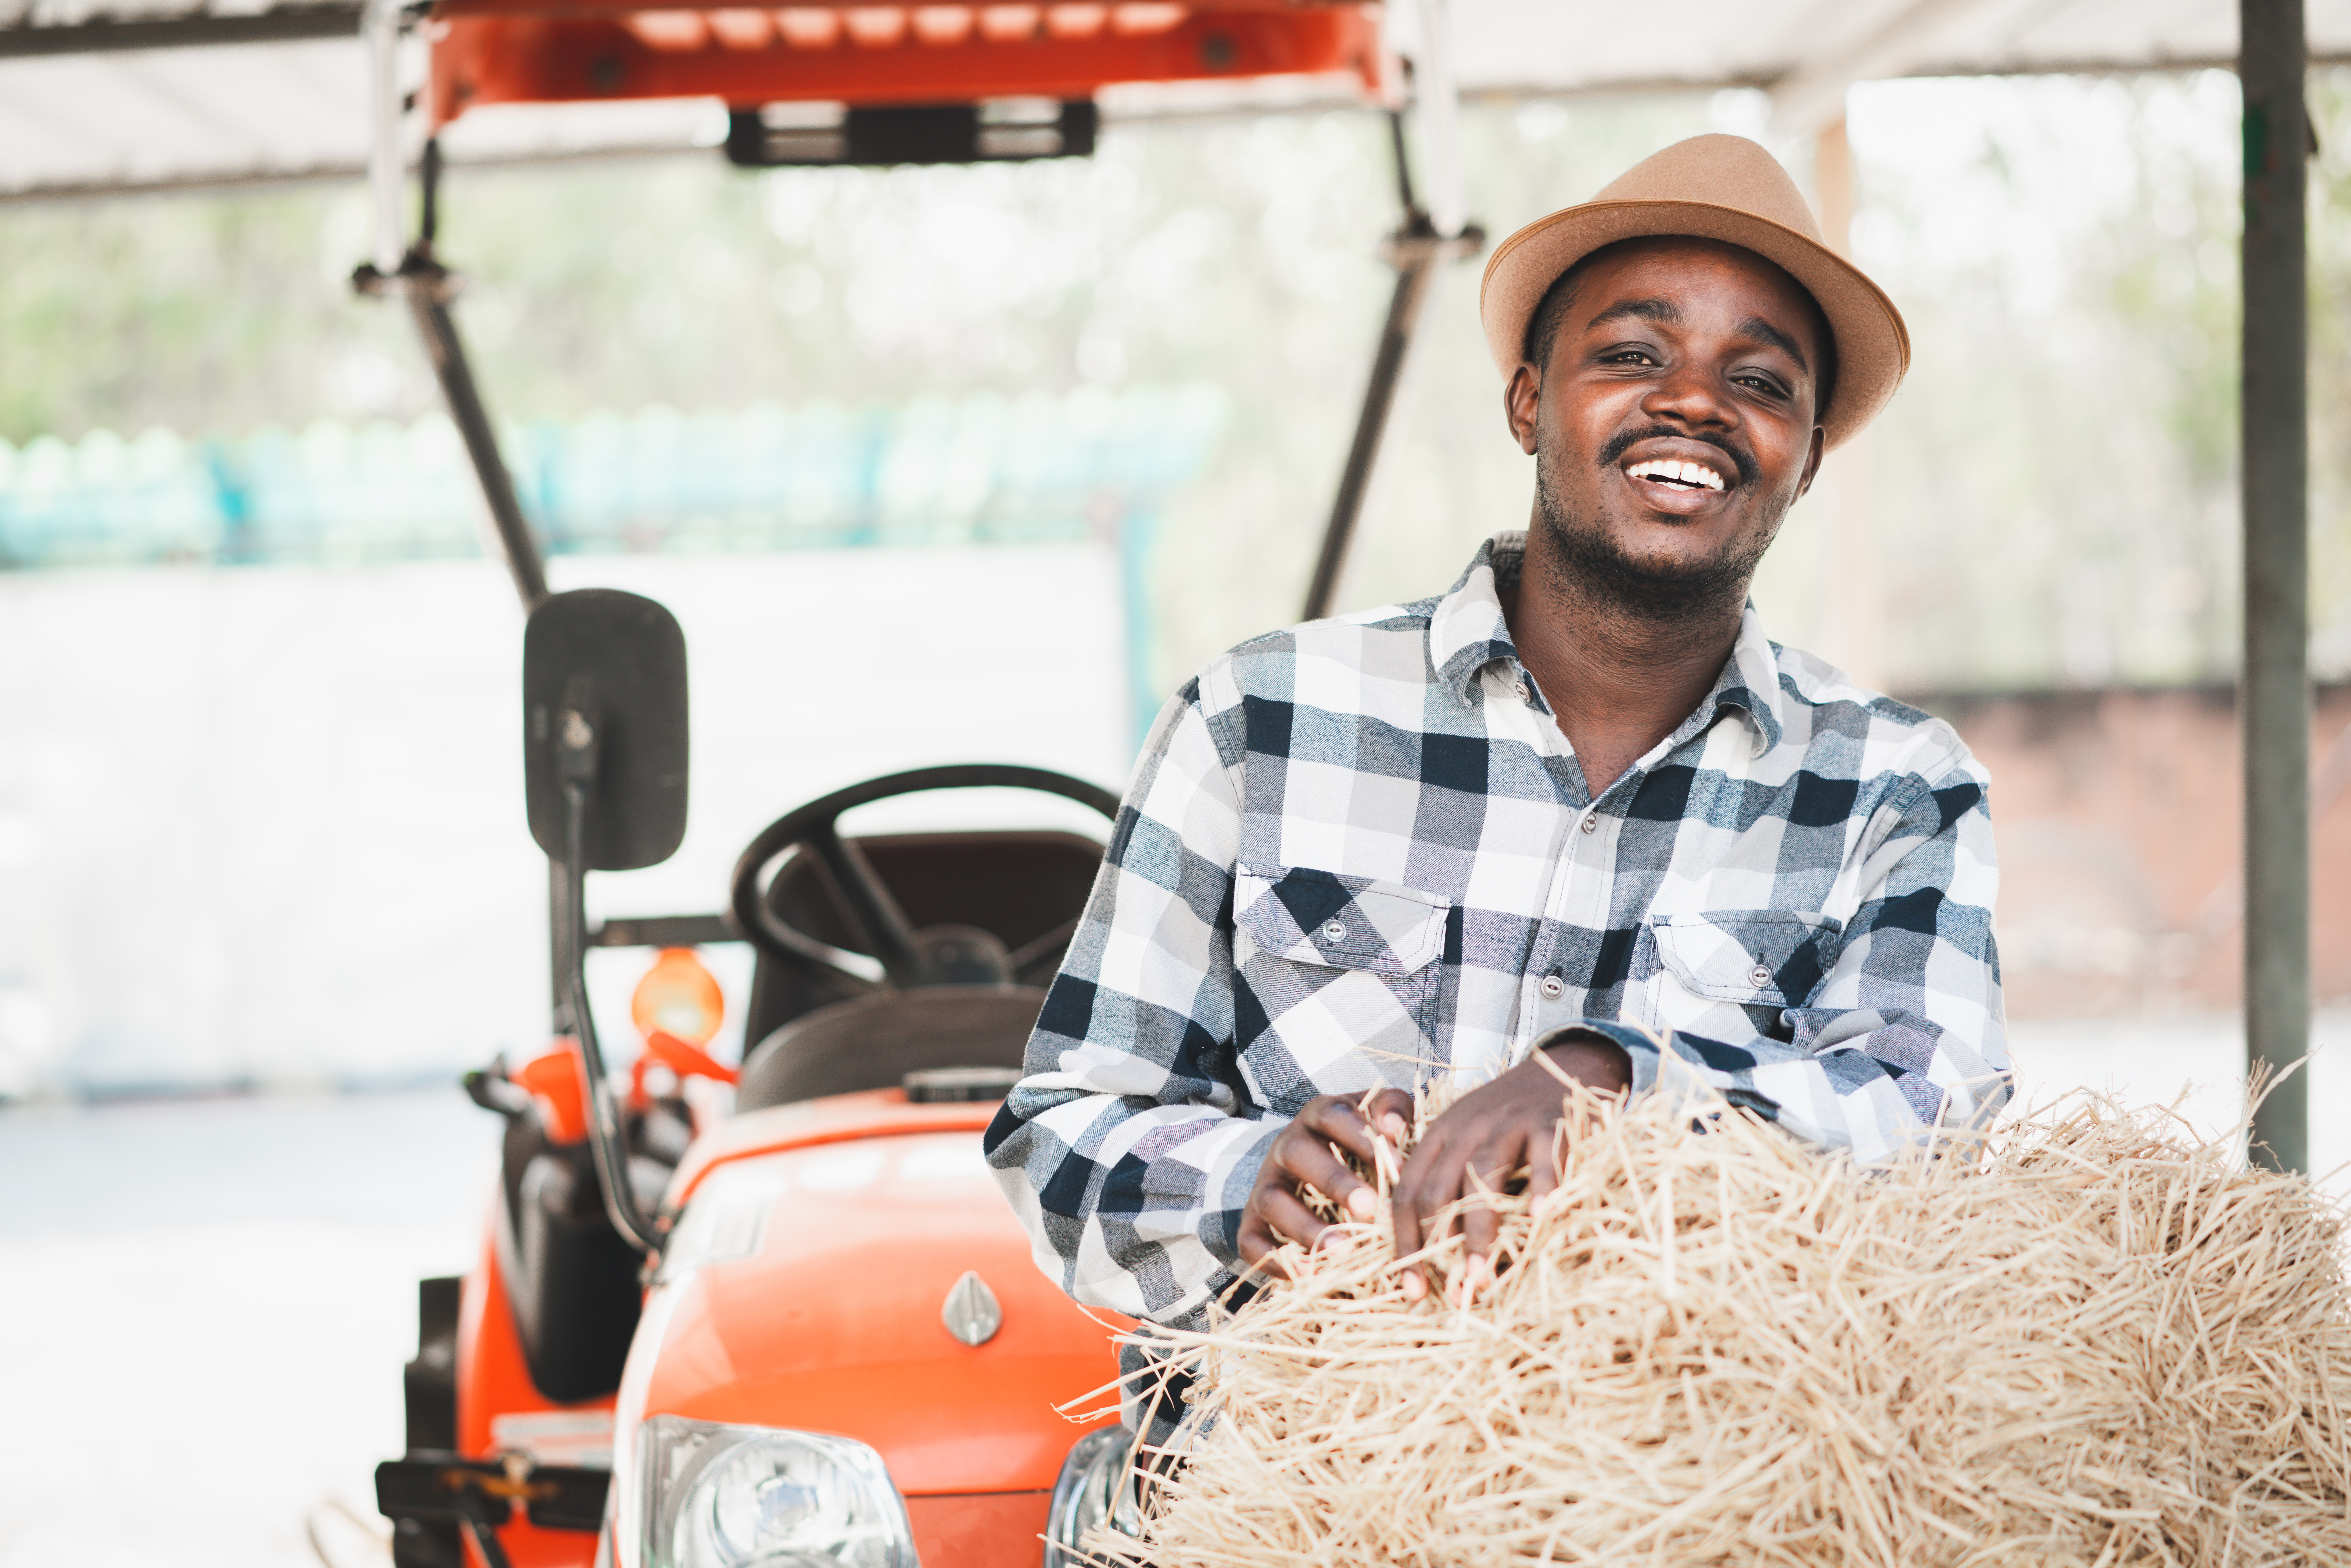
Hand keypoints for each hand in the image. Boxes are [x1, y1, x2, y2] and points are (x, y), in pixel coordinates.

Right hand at [1236, 1089, 1413, 1276]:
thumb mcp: (1379, 1117)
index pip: (1332, 1116)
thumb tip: (1394, 1127)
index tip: (1398, 1164)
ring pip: (1272, 1200)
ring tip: (1345, 1252)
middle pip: (1297, 1154)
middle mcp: (1285, 1146)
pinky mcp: (1252, 1219)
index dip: (1361, 1137)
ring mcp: (1266, 1183)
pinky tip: (1308, 1275)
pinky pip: (1250, 1239)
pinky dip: (1272, 1259)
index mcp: (1317, 1116)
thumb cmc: (1362, 1144)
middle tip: (1370, 1209)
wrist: (1314, 1167)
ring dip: (1306, 1227)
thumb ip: (1393, 1110)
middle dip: (1334, 1182)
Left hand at [1390, 1033, 1629, 1301]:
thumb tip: (1435, 1261)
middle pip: (1438, 1189)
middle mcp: (1465, 1128)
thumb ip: (1449, 1188)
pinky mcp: (1549, 1120)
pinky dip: (1541, 1184)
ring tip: (1479, 1274)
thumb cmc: (1508, 1124)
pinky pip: (1542, 1154)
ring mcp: (1507, 1122)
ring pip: (1481, 1176)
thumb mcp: (1466, 1145)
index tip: (1410, 1290)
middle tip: (1451, 1294)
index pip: (1407, 1193)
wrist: (1558, 1069)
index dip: (1404, 1243)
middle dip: (1439, 1247)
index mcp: (1438, 1136)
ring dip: (1478, 1229)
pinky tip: (1541, 1217)